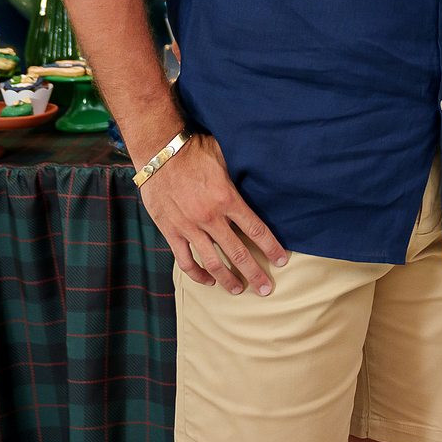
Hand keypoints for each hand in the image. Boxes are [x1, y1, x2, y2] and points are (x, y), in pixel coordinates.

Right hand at [138, 133, 287, 295]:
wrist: (160, 152)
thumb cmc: (195, 151)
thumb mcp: (225, 159)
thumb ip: (238, 178)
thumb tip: (256, 178)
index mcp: (228, 199)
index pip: (256, 230)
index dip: (271, 247)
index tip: (282, 260)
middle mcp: (211, 218)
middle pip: (238, 253)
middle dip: (254, 273)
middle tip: (266, 289)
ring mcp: (190, 227)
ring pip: (212, 262)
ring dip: (227, 280)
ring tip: (239, 290)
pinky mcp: (171, 232)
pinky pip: (185, 260)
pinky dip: (197, 274)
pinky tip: (208, 280)